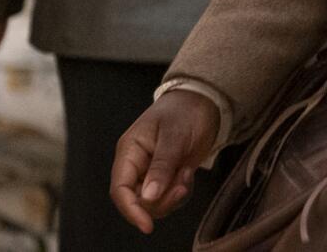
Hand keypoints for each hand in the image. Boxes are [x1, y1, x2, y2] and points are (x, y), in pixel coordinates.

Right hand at [111, 92, 220, 233]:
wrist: (205, 101)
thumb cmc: (185, 111)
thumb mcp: (175, 135)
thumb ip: (162, 166)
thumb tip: (148, 197)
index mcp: (129, 152)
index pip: (120, 190)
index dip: (131, 210)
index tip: (147, 225)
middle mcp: (137, 165)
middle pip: (139, 201)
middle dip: (161, 200)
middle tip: (182, 185)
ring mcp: (152, 172)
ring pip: (155, 202)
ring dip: (173, 195)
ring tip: (186, 171)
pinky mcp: (167, 176)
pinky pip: (170, 196)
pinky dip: (181, 191)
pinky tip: (188, 171)